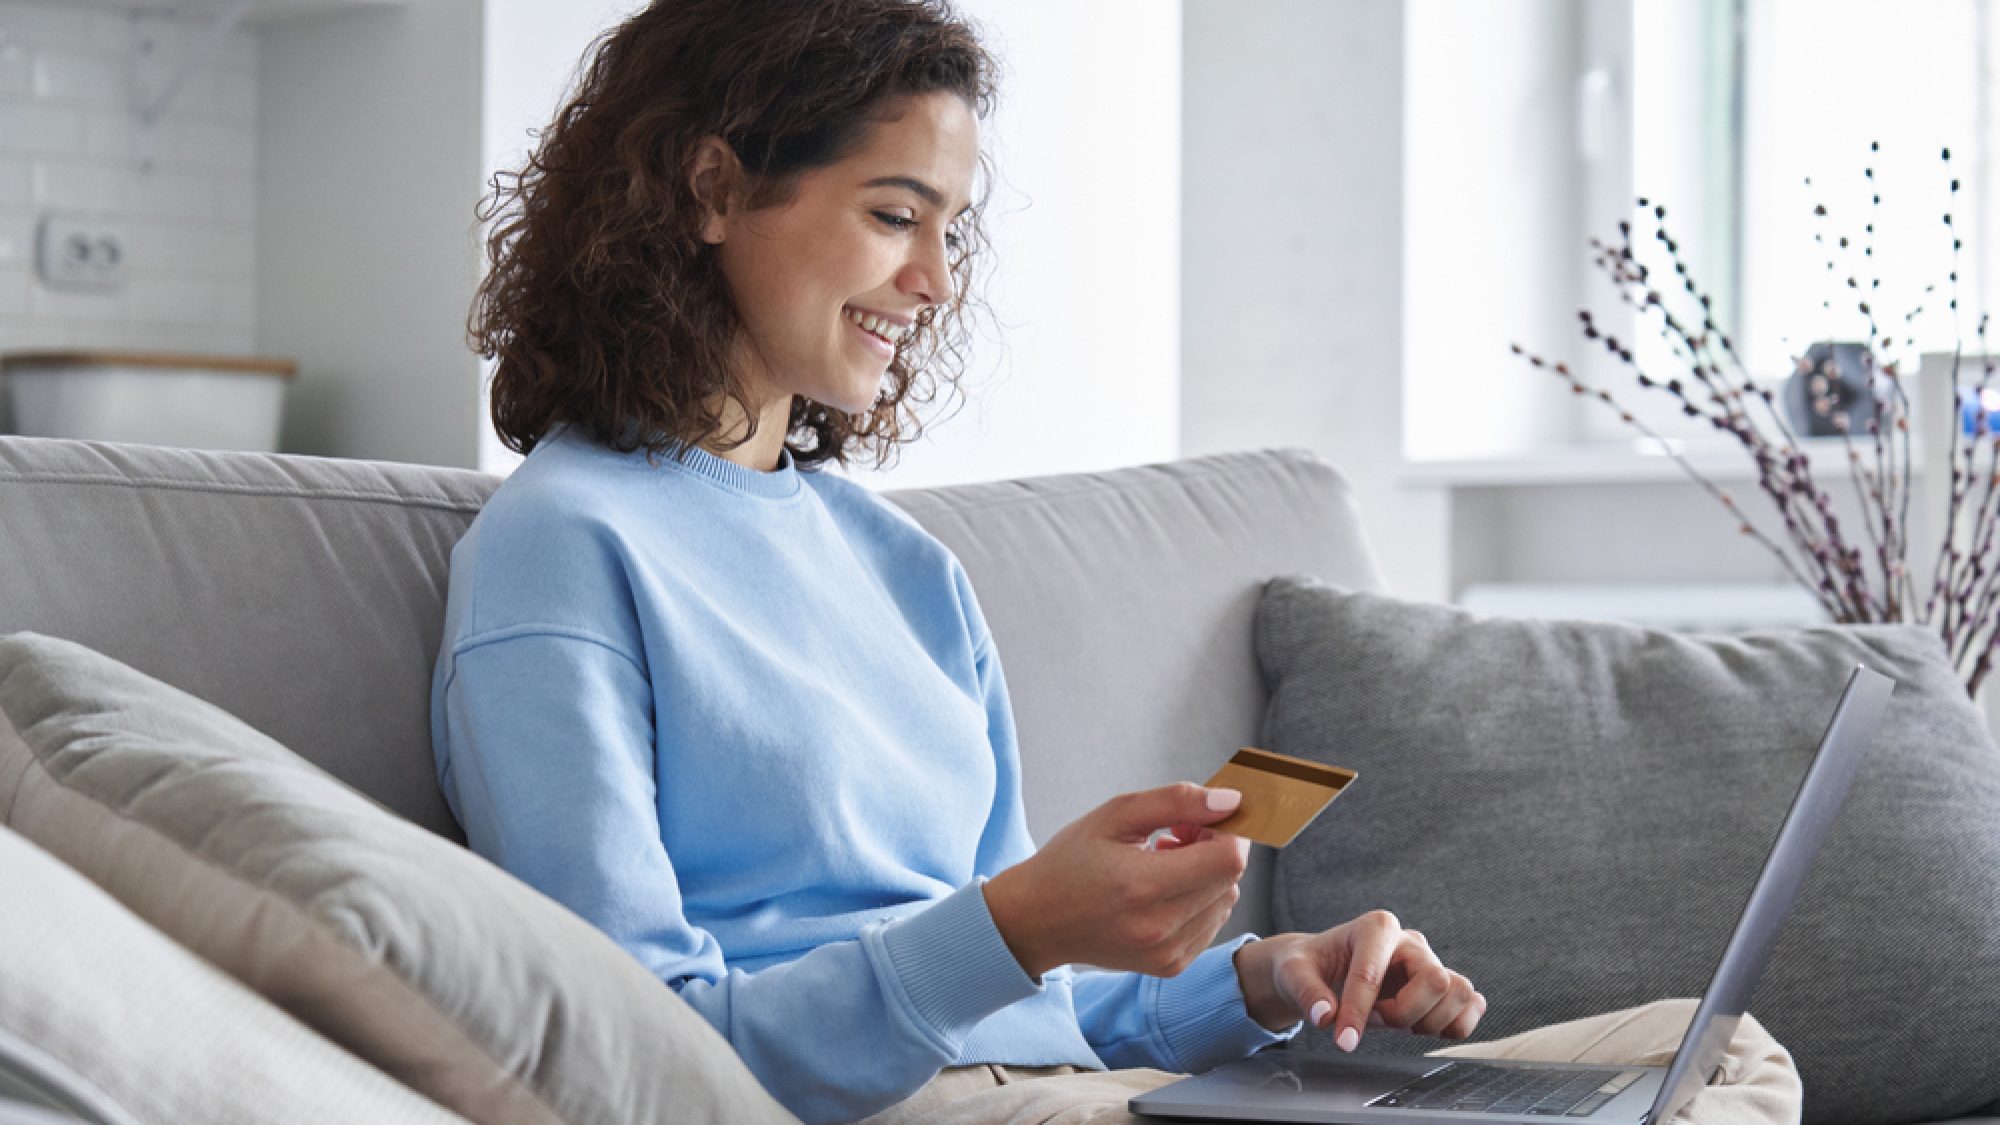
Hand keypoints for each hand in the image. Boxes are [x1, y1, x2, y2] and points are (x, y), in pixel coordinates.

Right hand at [983, 783, 1250, 978]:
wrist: (1037, 920)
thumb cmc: (1071, 861)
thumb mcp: (1116, 814)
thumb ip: (1177, 801)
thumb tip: (1231, 800)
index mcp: (1143, 886)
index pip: (1229, 858)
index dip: (1226, 830)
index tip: (1198, 820)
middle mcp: (1160, 927)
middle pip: (1231, 878)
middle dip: (1214, 848)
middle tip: (1174, 836)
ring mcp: (1167, 953)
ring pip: (1226, 901)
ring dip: (1207, 876)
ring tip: (1163, 864)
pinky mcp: (1170, 966)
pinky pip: (1211, 924)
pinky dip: (1198, 901)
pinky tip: (1162, 891)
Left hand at [1233, 912, 1484, 1047]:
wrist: (1321, 967)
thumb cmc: (1308, 966)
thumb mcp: (1292, 974)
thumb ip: (1306, 993)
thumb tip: (1325, 1016)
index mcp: (1375, 928)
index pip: (1375, 972)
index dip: (1359, 1012)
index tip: (1344, 1042)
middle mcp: (1409, 941)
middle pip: (1436, 981)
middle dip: (1404, 1013)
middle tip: (1375, 1019)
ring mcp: (1430, 962)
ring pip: (1459, 993)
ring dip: (1428, 1021)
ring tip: (1394, 1020)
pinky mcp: (1441, 985)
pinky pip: (1471, 1005)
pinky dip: (1453, 1024)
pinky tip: (1420, 1027)